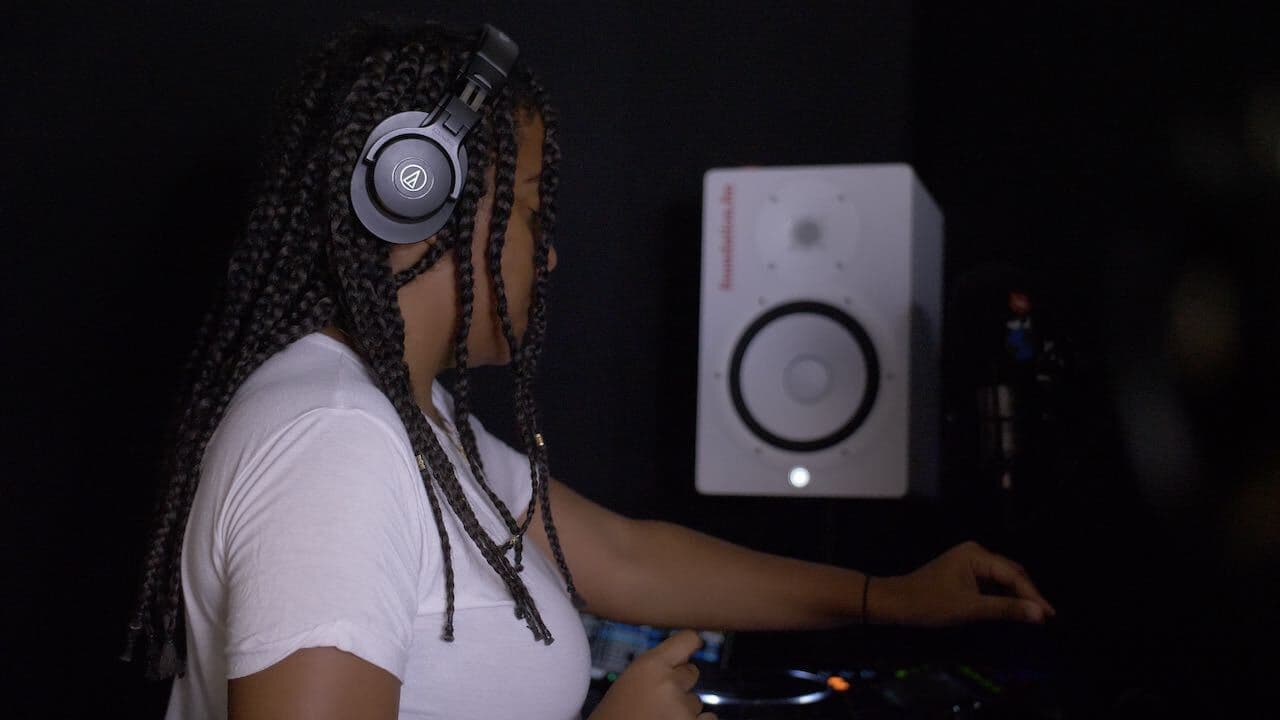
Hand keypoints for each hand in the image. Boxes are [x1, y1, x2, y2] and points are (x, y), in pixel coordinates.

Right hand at [587, 629, 716, 719]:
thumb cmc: (615, 715)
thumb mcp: (629, 681)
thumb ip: (656, 670)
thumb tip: (684, 662)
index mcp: (650, 665)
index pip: (688, 640)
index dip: (690, 646)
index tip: (691, 650)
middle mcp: (670, 683)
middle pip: (692, 672)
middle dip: (680, 684)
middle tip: (659, 699)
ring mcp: (683, 709)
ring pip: (696, 701)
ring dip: (683, 709)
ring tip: (659, 717)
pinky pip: (709, 719)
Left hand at [872, 541, 1056, 626]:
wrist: (895, 603)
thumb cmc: (928, 604)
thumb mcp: (970, 608)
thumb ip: (1005, 609)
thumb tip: (1039, 614)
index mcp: (976, 554)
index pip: (1014, 575)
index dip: (1033, 596)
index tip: (1050, 615)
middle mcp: (975, 553)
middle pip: (1011, 574)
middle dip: (1028, 594)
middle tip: (1046, 617)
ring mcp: (969, 563)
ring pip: (1002, 580)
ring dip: (1016, 597)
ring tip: (1034, 616)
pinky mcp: (964, 575)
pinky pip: (991, 585)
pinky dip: (1002, 598)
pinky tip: (1012, 611)